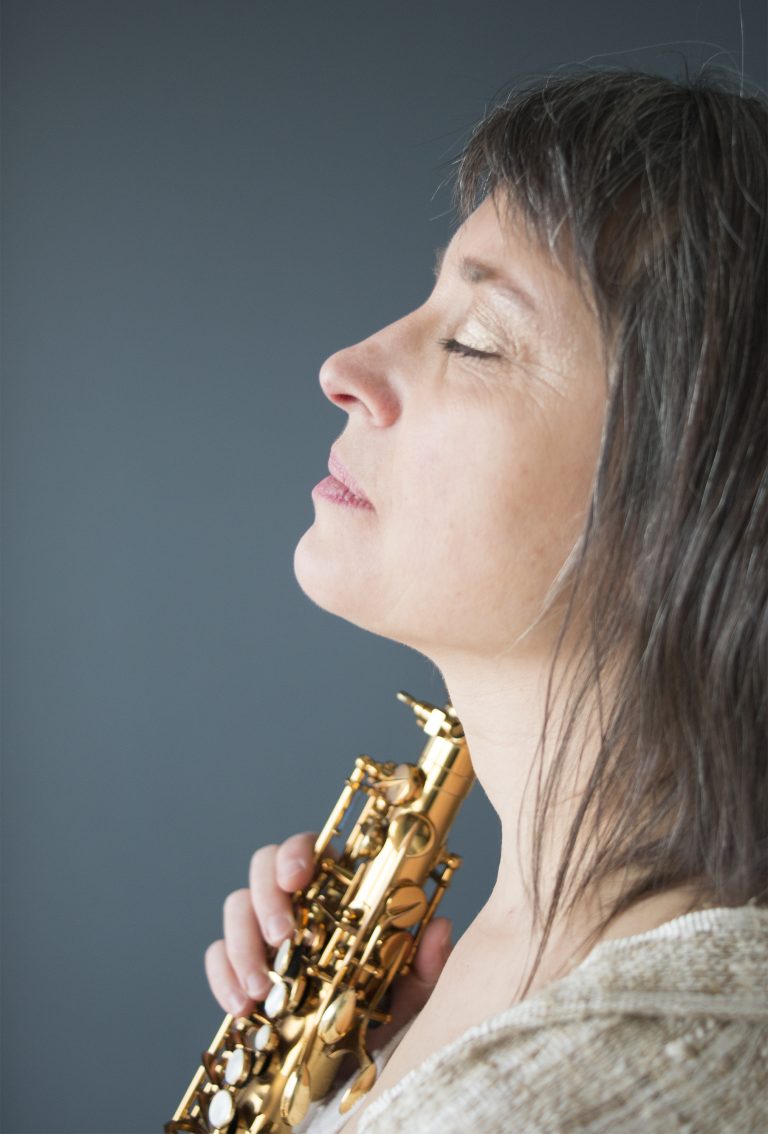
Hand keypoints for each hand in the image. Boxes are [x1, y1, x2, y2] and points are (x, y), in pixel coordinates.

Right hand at [204, 832, 453, 1045]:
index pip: (311, 847)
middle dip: (267, 897)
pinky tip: (240, 1005)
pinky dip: (222, 977)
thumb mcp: (409, 994)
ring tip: (261, 987)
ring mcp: (262, 932)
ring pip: (236, 908)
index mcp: (335, 891)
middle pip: (263, 867)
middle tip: (282, 936)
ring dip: (243, 943)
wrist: (350, 1074)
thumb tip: (439, 928)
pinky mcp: (239, 968)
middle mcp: (295, 902)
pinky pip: (218, 957)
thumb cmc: (381, 1016)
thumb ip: (424, 964)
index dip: (297, 852)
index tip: (299, 877)